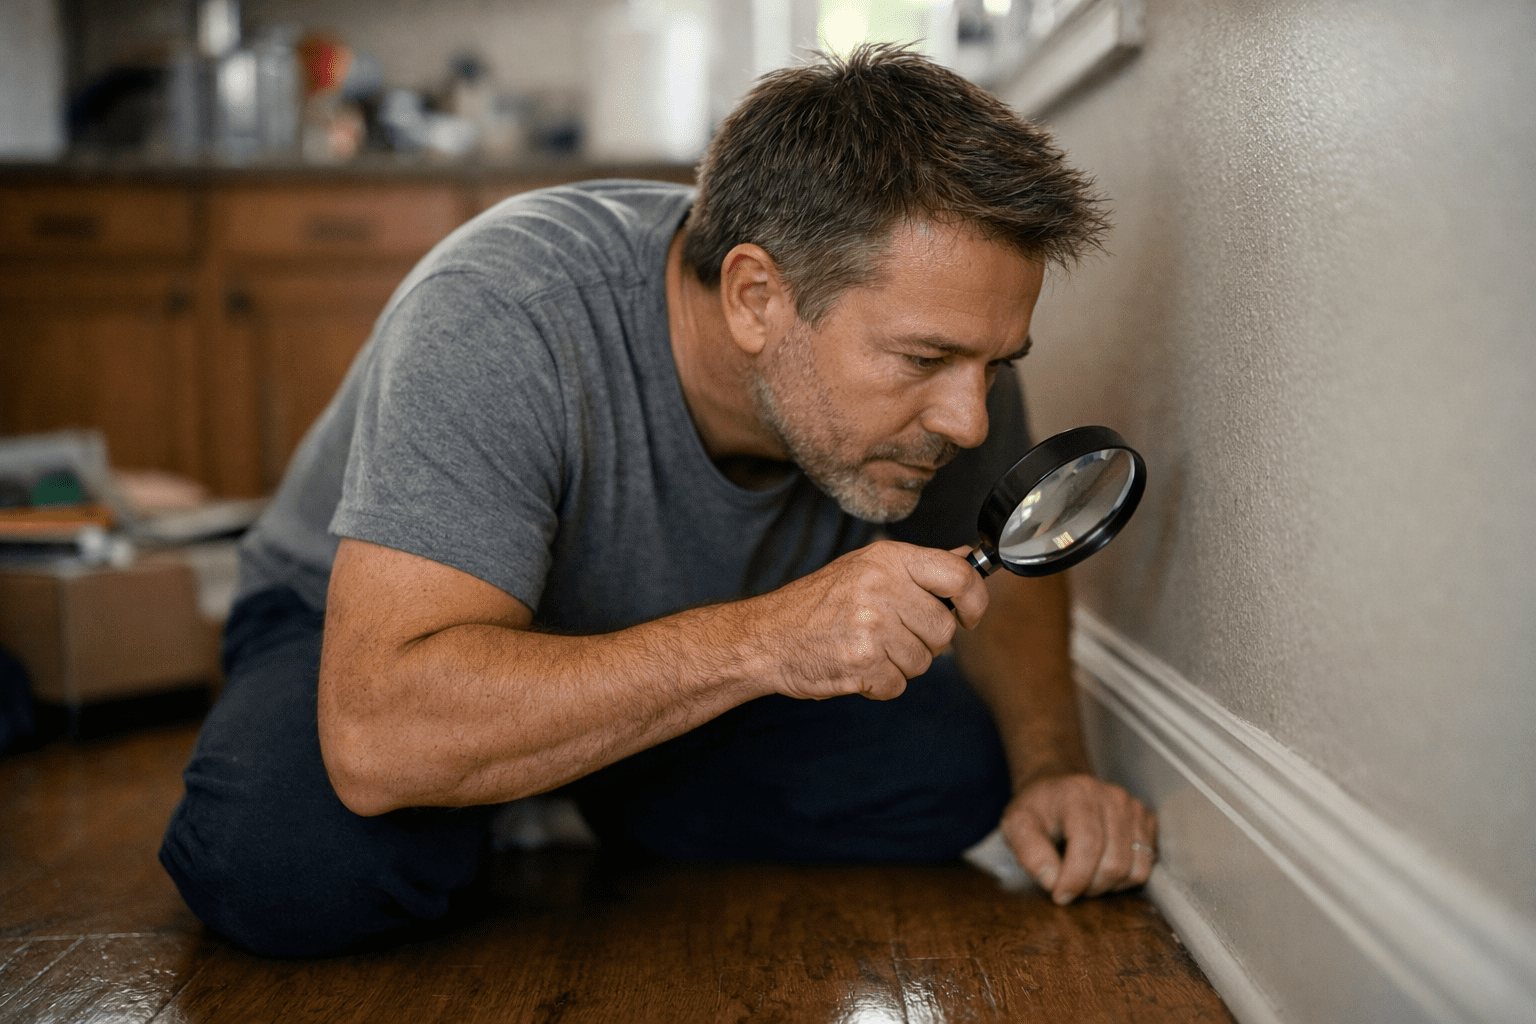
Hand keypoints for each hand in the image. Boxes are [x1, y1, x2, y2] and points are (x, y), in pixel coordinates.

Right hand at [750, 539, 988, 701]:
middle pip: (943, 629)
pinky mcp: (862, 662)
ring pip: (923, 662)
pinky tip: (857, 666)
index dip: (974, 600)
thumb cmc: (817, 605)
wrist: (767, 637)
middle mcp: (882, 588)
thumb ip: (919, 568)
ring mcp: (872, 626)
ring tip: (867, 649)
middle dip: (924, 642)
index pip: (958, 575)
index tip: (968, 615)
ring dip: (900, 665)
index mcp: (887, 560)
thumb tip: (967, 559)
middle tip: (892, 635)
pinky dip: (880, 684)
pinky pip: (899, 685)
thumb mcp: (866, 568)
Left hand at [1000, 773, 1157, 904]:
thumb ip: (1029, 853)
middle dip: (1090, 886)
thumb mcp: (1016, 826)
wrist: (1057, 789)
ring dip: (1109, 885)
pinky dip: (1125, 878)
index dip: (1075, 879)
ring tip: (1086, 876)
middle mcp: (1112, 797)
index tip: (1059, 895)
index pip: (1088, 846)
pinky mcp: (1146, 819)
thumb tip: (1053, 881)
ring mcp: (1133, 807)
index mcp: (1077, 795)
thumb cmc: (1036, 810)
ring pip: (1135, 869)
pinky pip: (1147, 865)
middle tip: (1071, 885)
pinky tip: (1103, 868)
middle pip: (1114, 863)